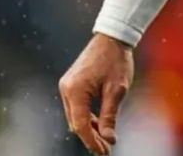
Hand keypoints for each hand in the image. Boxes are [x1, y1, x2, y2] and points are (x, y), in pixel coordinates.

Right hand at [58, 33, 134, 154]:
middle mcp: (66, 89)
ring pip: (75, 116)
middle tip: (107, 148)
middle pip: (76, 122)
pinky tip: (99, 123)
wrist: (112, 37)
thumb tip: (108, 139)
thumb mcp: (116, 90)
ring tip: (105, 139)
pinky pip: (76, 107)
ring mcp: (67, 86)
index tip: (104, 152)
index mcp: (75, 90)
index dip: (92, 141)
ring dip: (89, 128)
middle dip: (91, 137)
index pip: (80, 125)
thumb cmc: (116, 60)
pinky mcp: (71, 84)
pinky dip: (87, 116)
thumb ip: (110, 116)